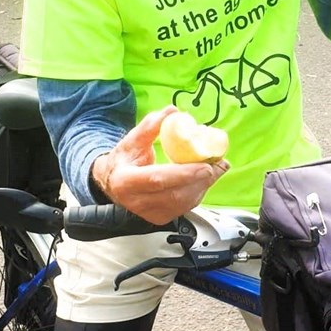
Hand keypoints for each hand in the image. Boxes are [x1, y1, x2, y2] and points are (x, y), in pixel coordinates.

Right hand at [90, 106, 229, 223]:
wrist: (113, 182)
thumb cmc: (124, 160)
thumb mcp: (132, 139)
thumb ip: (151, 125)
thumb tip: (172, 111)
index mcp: (126, 181)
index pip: (157, 179)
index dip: (183, 174)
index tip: (205, 165)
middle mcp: (137, 201)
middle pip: (175, 195)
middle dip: (200, 180)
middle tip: (217, 164)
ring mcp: (149, 213)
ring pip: (183, 203)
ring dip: (204, 186)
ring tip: (216, 168)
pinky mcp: (160, 218)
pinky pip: (184, 207)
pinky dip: (198, 192)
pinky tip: (204, 179)